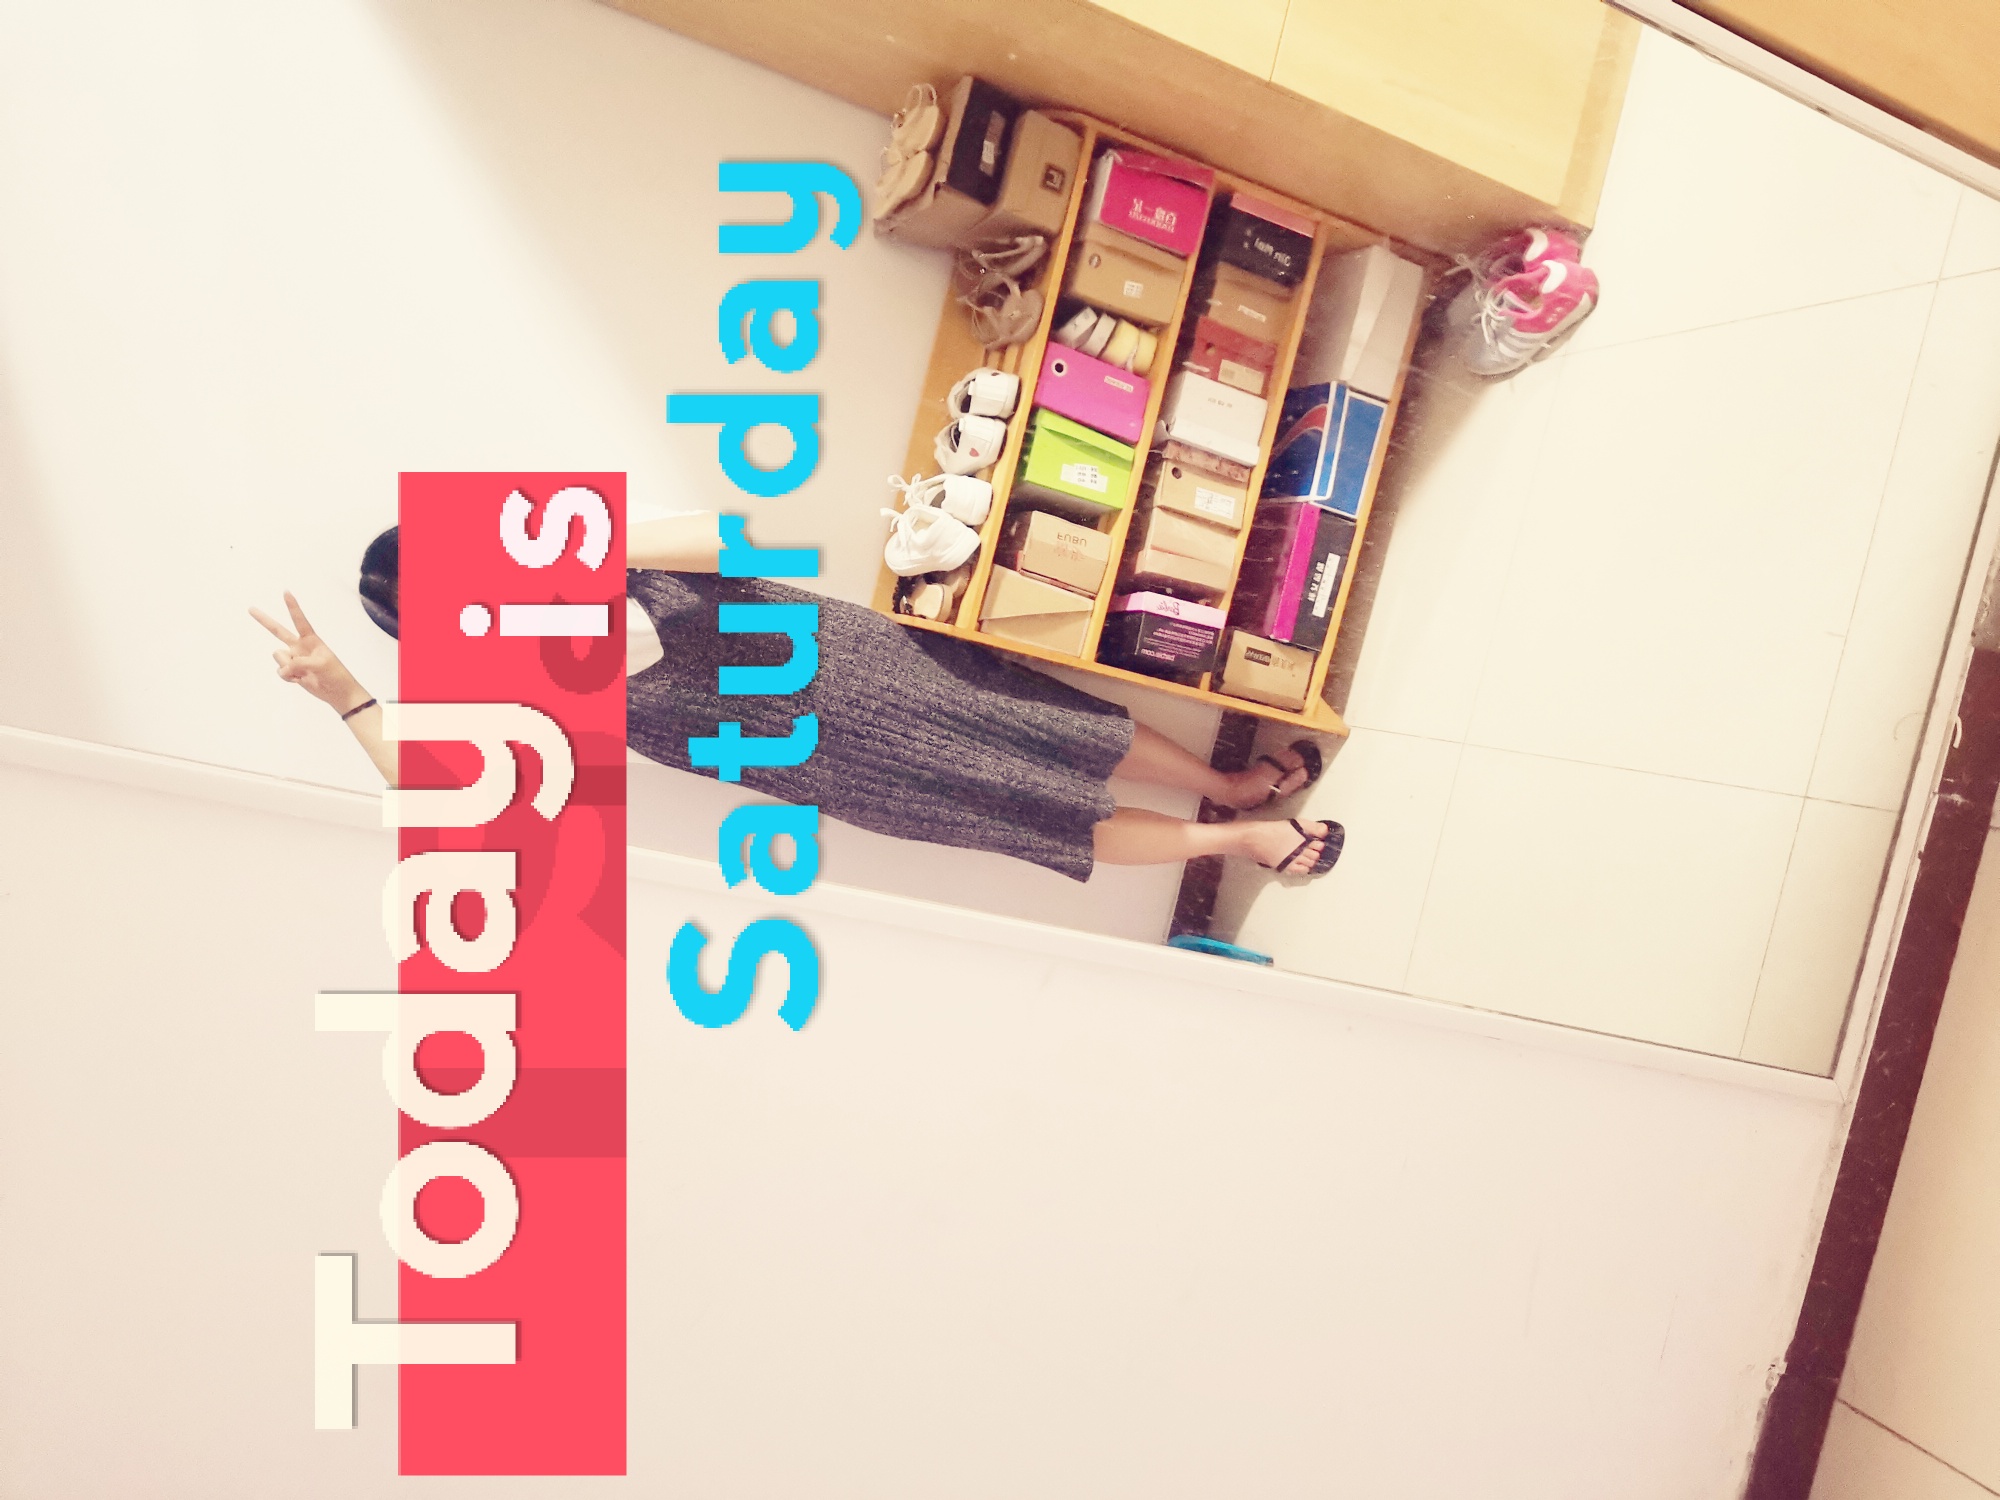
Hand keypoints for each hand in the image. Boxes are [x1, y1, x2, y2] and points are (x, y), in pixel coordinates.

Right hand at [251, 592, 369, 714]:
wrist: (337, 693)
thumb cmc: (335, 674)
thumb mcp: (320, 664)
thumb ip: (299, 663)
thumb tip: (284, 668)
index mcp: (311, 640)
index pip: (300, 620)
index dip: (293, 607)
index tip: (286, 591)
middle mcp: (300, 646)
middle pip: (278, 631)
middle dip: (264, 620)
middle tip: (250, 608)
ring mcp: (294, 659)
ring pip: (278, 657)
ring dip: (288, 667)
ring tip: (304, 673)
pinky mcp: (291, 671)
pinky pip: (280, 671)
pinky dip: (288, 677)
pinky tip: (300, 680)